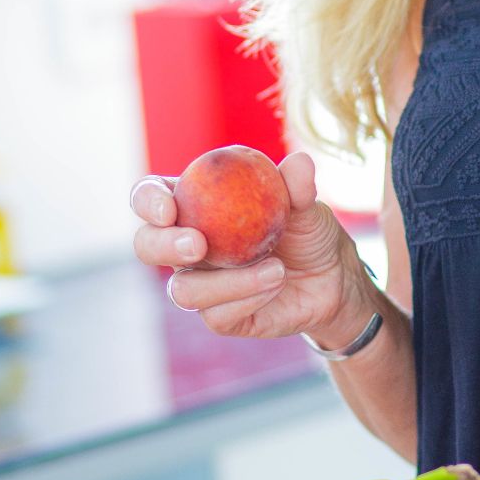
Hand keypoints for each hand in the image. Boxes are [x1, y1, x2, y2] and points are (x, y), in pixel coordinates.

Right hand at [129, 150, 373, 346]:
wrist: (332, 279)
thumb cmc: (309, 231)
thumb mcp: (308, 205)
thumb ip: (298, 186)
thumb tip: (299, 162)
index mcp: (195, 205)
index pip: (151, 196)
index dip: (148, 201)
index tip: (168, 208)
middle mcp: (189, 246)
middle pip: (147, 246)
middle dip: (162, 246)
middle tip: (198, 245)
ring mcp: (202, 283)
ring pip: (182, 290)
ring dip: (227, 282)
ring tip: (276, 268)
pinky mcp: (220, 317)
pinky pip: (216, 315)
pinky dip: (248, 297)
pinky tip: (276, 283)